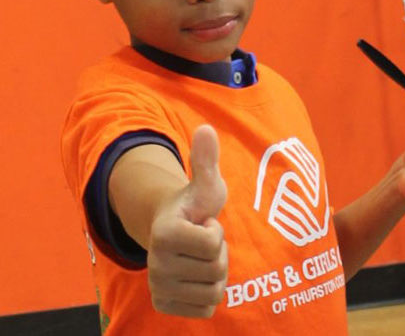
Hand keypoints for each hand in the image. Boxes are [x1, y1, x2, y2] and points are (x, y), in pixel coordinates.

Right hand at [147, 125, 227, 317]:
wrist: (174, 228)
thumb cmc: (194, 206)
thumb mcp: (206, 183)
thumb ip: (205, 159)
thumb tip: (206, 128)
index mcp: (164, 233)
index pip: (213, 244)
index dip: (216, 230)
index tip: (202, 222)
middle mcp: (155, 264)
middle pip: (216, 270)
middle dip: (218, 253)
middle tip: (202, 239)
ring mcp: (158, 287)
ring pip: (213, 292)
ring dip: (215, 273)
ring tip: (201, 255)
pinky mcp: (164, 305)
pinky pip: (206, 309)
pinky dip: (209, 293)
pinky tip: (197, 274)